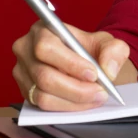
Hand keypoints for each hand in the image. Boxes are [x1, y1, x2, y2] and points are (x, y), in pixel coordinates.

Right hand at [12, 21, 133, 110]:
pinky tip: (83, 103)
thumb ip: (114, 51)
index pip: (47, 47)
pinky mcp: (25, 91)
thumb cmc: (91, 50)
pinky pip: (42, 106)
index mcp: (42, 29)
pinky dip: (66, 107)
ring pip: (43, 95)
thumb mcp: (108, 44)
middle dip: (76, 89)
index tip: (93, 74)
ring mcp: (22, 72)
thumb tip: (108, 69)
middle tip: (100, 92)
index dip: (70, 64)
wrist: (86, 63)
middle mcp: (25, 49)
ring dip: (73, 101)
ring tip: (95, 98)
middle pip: (44, 76)